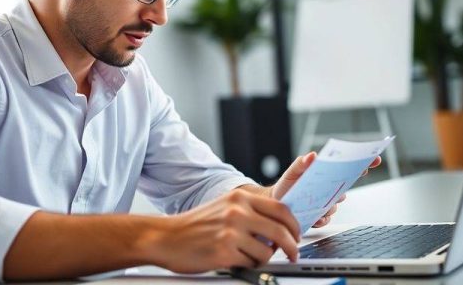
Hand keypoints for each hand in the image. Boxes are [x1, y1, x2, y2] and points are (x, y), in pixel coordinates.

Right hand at [153, 190, 300, 273]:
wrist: (166, 237)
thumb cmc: (195, 225)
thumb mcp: (224, 207)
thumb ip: (251, 212)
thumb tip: (280, 226)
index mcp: (240, 198)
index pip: (281, 209)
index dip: (294, 225)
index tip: (296, 235)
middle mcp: (237, 211)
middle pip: (281, 230)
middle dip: (292, 246)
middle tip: (292, 254)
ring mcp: (231, 231)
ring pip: (268, 251)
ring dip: (265, 258)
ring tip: (251, 257)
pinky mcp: (224, 251)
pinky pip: (251, 263)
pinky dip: (249, 265)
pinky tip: (236, 260)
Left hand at [271, 152, 381, 227]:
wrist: (276, 203)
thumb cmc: (286, 185)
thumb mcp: (292, 172)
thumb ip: (301, 164)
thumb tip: (313, 155)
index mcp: (326, 175)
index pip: (348, 169)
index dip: (364, 164)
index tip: (375, 159)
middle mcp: (329, 189)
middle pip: (345, 188)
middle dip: (342, 189)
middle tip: (336, 191)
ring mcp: (327, 203)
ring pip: (335, 205)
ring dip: (328, 205)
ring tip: (316, 204)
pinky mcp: (321, 217)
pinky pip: (327, 219)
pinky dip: (321, 218)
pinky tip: (313, 216)